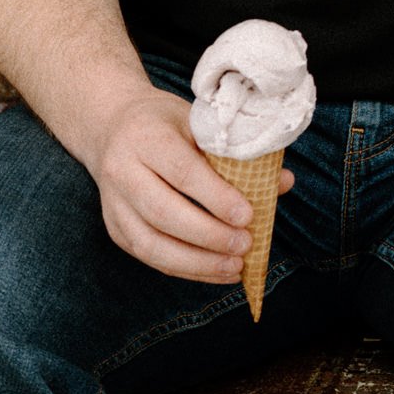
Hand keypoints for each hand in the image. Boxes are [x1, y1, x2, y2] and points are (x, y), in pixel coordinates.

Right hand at [89, 88, 294, 283]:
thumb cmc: (164, 123)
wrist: (110, 126)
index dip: (216, 197)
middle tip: (245, 244)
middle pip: (163, 212)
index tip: (248, 215)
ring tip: (235, 267)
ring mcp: (113, 204)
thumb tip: (283, 182)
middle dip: (208, 235)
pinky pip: (149, 256)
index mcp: (145, 138)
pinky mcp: (114, 228)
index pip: (181, 172)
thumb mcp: (198, 123)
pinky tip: (215, 271)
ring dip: (196, 262)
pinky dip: (185, 269)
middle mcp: (122, 172)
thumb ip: (237, 152)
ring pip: (151, 243)